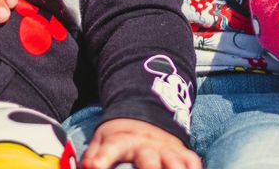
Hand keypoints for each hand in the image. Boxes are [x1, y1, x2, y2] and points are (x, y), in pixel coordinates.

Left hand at [81, 118, 200, 168]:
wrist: (144, 114)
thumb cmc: (119, 138)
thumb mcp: (101, 141)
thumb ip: (93, 155)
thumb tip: (86, 167)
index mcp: (122, 141)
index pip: (111, 148)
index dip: (103, 159)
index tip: (95, 167)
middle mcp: (146, 144)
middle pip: (148, 160)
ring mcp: (166, 148)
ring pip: (175, 162)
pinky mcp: (181, 153)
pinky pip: (192, 162)